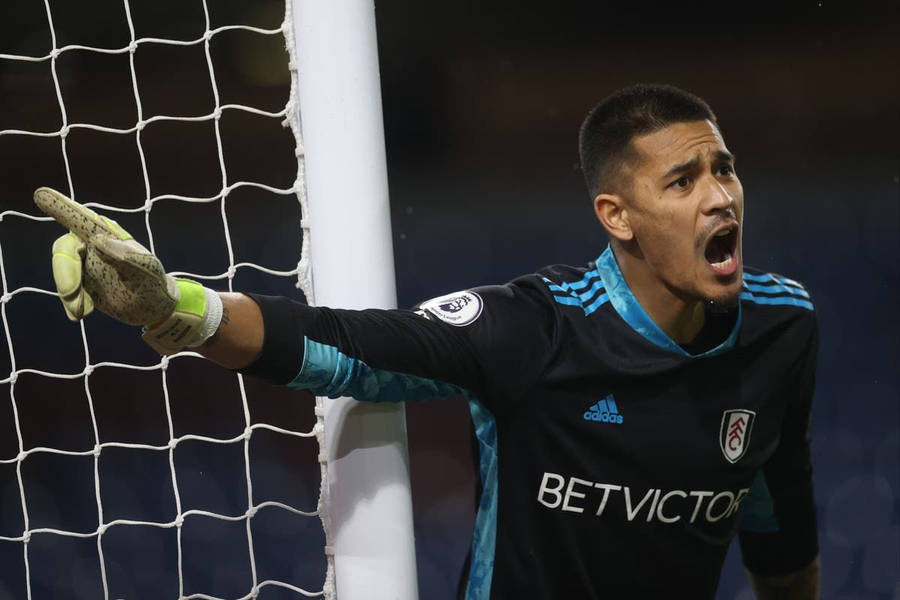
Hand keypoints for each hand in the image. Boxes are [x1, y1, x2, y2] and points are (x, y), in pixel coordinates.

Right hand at [33, 187, 220, 353]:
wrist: (154, 309)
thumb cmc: (154, 284)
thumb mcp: (146, 273)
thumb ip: (124, 256)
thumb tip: (97, 239)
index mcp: (107, 235)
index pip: (81, 219)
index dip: (61, 207)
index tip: (41, 194)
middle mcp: (92, 245)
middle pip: (64, 250)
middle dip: (64, 273)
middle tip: (71, 296)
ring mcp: (84, 264)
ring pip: (63, 273)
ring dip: (69, 294)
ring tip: (83, 313)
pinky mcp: (81, 282)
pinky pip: (67, 290)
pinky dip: (70, 304)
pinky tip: (81, 314)